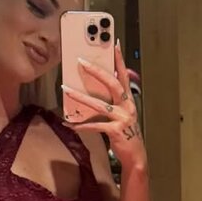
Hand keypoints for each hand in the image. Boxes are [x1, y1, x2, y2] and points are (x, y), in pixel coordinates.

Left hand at [62, 42, 147, 172]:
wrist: (135, 156)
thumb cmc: (126, 133)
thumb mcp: (123, 114)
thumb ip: (115, 101)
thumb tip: (100, 88)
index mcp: (129, 100)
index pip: (124, 75)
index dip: (120, 60)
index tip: (114, 44)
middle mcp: (127, 106)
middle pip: (112, 84)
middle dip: (96, 71)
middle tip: (81, 61)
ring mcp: (123, 118)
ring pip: (99, 104)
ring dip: (80, 97)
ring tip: (66, 89)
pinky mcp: (116, 131)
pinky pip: (95, 126)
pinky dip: (81, 126)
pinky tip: (69, 125)